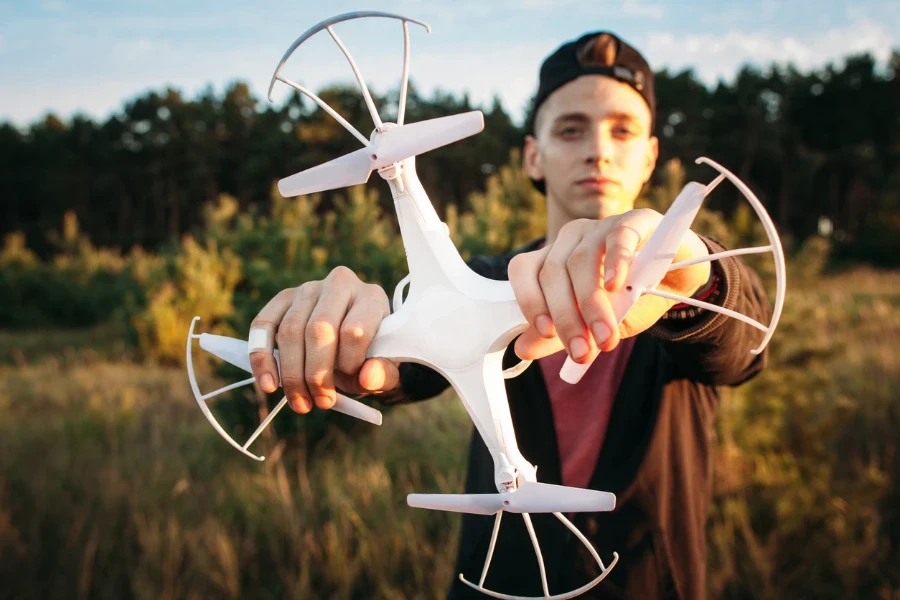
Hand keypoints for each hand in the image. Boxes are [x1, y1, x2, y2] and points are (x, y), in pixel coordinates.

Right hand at [248, 266, 398, 413]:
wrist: (356, 338)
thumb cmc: (371, 354)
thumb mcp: (386, 366)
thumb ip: (383, 374)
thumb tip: (367, 378)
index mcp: (371, 297)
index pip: (354, 330)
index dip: (349, 364)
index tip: (353, 385)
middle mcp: (340, 284)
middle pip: (318, 329)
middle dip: (316, 374)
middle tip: (321, 403)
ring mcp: (308, 288)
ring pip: (289, 330)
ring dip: (291, 374)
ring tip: (300, 403)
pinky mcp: (284, 298)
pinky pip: (264, 324)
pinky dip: (261, 357)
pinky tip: (268, 385)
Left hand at [508, 209, 710, 364]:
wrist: (678, 283)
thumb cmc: (631, 300)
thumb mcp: (593, 324)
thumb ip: (559, 335)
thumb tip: (523, 348)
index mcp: (553, 258)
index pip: (524, 270)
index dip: (530, 300)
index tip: (545, 333)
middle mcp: (571, 238)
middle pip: (553, 271)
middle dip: (566, 316)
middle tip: (581, 352)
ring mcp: (601, 226)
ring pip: (582, 259)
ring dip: (592, 304)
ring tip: (606, 338)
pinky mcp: (635, 220)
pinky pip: (619, 236)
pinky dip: (615, 260)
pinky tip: (616, 285)